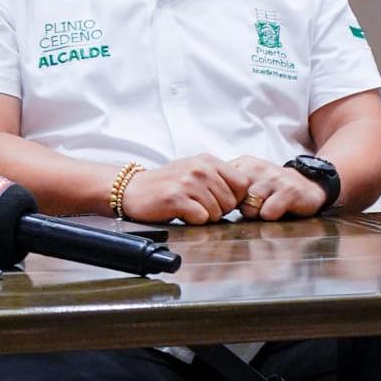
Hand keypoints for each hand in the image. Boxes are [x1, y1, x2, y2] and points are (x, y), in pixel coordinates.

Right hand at [120, 154, 250, 224]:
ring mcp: (188, 182)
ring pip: (217, 212)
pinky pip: (200, 217)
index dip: (235, 198)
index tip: (220, 201)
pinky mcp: (176, 198)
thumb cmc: (168, 183)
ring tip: (189, 207)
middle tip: (199, 205)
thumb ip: (219, 177)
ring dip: (205, 216)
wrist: (134, 189)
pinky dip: (193, 220)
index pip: (242, 184)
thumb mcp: (196, 170)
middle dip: (219, 210)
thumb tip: (246, 194)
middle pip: (231, 201)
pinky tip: (181, 212)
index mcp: (208, 160)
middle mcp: (200, 168)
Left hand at [229, 156, 327, 220]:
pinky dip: (270, 217)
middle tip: (249, 209)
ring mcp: (273, 178)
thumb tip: (207, 201)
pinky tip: (276, 211)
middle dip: (237, 209)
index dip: (222, 200)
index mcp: (243, 164)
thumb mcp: (248, 180)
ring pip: (249, 207)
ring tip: (264, 210)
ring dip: (254, 214)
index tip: (230, 206)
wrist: (308, 184)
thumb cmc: (271, 188)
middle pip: (233, 198)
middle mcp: (257, 168)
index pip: (220, 183)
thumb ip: (228, 187)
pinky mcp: (288, 191)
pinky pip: (268, 212)